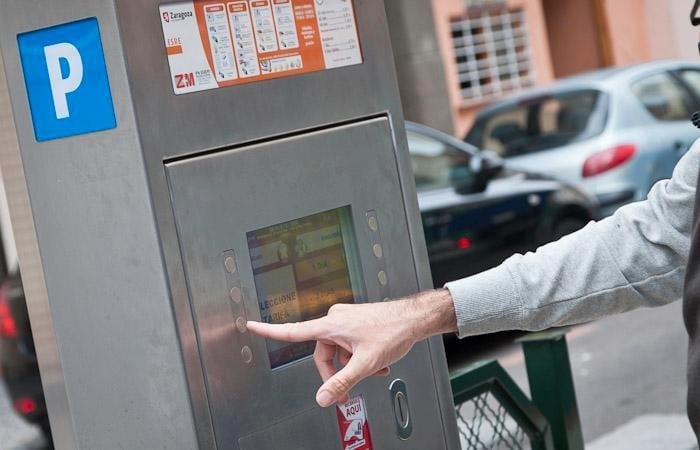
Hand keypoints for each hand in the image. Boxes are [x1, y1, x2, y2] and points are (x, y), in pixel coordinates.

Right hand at [247, 289, 456, 407]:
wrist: (414, 318)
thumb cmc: (392, 331)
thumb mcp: (365, 363)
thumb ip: (343, 382)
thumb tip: (324, 398)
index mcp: (331, 325)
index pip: (293, 330)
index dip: (270, 330)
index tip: (251, 324)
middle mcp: (335, 319)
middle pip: (322, 353)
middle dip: (334, 372)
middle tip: (347, 390)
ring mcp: (347, 320)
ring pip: (339, 350)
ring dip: (352, 365)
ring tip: (374, 373)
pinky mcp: (357, 322)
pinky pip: (349, 344)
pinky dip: (359, 356)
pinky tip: (378, 365)